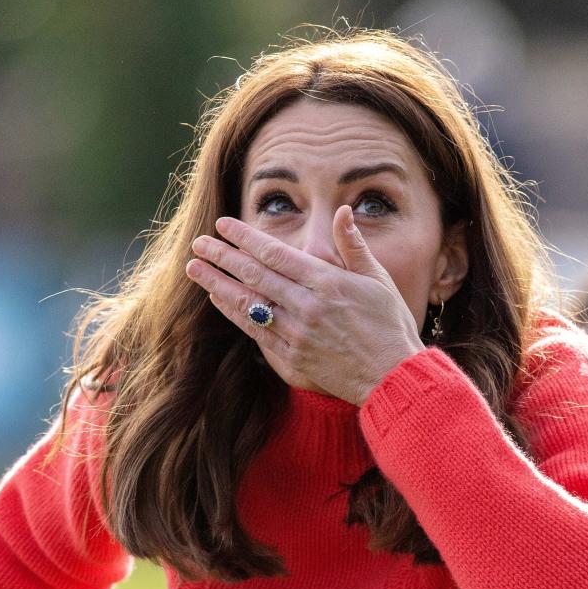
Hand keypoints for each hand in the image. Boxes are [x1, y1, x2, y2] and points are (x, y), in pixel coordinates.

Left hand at [186, 206, 424, 404]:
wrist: (392, 377)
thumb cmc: (390, 324)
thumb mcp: (378, 279)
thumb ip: (353, 245)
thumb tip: (341, 211)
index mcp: (327, 282)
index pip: (275, 253)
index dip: (245, 238)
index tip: (223, 225)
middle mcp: (307, 306)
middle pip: (255, 275)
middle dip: (222, 257)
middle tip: (197, 243)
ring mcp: (297, 334)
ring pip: (249, 304)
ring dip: (218, 284)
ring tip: (195, 269)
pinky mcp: (292, 359)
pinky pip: (256, 332)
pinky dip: (235, 314)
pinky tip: (219, 300)